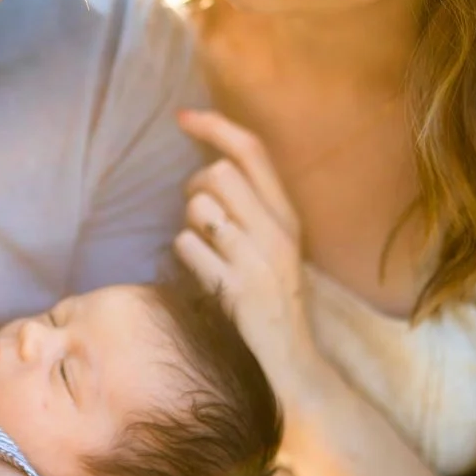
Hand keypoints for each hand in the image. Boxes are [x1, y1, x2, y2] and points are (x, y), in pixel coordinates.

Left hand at [174, 110, 320, 409]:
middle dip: (196, 186)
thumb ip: (250, 207)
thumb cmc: (271, 297)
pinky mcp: (235, 288)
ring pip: (199, 208)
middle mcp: (278, 231)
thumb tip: (209, 167)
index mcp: (288, 215)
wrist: (293, 360)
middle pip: (219, 173)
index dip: (215, 125)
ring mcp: (257, 260)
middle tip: (201, 216)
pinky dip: (185, 256)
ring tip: (206, 252)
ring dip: (190, 225)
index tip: (182, 115)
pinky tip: (203, 275)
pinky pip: (188, 246)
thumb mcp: (272, 245)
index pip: (252, 150)